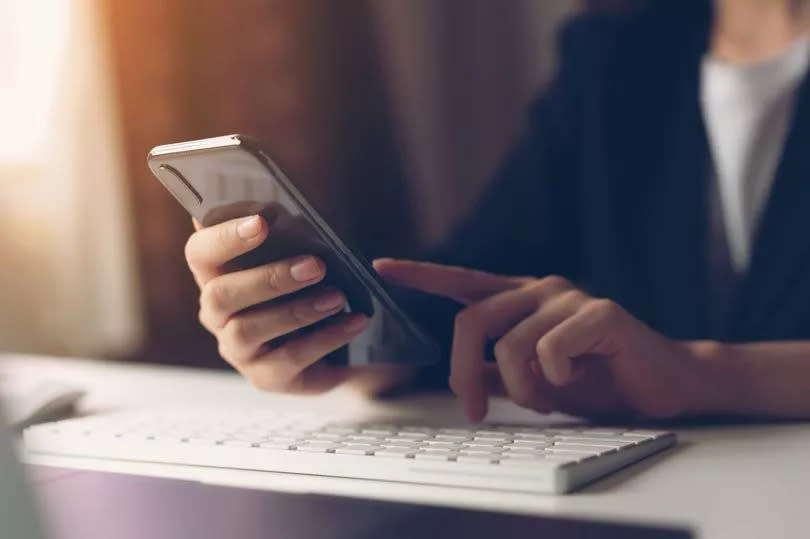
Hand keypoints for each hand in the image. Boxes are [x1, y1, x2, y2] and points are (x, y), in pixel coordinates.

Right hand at [185, 215, 413, 394]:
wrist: (339, 342)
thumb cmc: (309, 286)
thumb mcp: (301, 255)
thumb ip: (286, 234)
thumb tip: (278, 209)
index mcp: (216, 275)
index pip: (200, 253)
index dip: (224, 237)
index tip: (261, 223)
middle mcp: (217, 314)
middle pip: (221, 295)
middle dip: (268, 278)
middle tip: (316, 265)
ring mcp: (238, 350)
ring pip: (250, 329)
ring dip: (298, 310)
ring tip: (338, 296)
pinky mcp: (266, 377)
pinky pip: (290, 357)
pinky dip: (326, 337)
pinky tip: (354, 321)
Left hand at [374, 259, 703, 420]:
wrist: (659, 386)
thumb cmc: (596, 380)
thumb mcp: (533, 381)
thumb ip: (497, 371)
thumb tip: (463, 374)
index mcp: (520, 300)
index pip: (462, 281)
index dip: (421, 275)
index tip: (381, 267)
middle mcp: (539, 289)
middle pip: (472, 322)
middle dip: (464, 373)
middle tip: (476, 410)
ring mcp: (569, 298)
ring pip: (510, 344)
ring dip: (522, 387)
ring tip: (548, 396)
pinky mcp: (599, 313)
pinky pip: (550, 348)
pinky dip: (556, 379)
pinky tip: (580, 377)